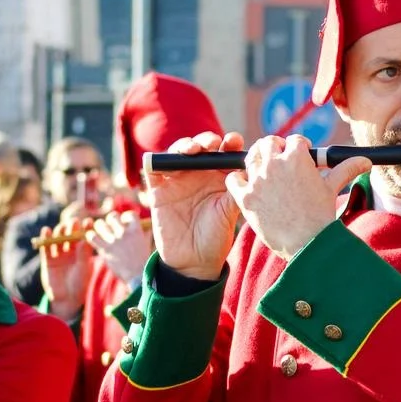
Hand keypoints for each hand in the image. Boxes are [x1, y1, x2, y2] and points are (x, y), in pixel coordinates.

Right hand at [40, 220, 90, 318]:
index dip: (85, 229)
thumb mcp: (84, 268)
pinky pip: (46, 248)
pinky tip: (46, 230)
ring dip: (59, 232)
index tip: (89, 221)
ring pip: (57, 240)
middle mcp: (70, 252)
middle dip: (71, 228)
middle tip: (74, 221)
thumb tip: (83, 240)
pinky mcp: (47, 260)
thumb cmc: (81, 283)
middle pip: (69, 236)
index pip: (83, 238)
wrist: (68, 298)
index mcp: (82, 253)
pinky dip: (45, 239)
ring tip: (62, 226)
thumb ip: (83, 255)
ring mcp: (58, 255)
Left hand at [85, 211, 151, 286]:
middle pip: (112, 216)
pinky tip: (95, 240)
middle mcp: (124, 233)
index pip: (129, 214)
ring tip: (102, 234)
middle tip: (111, 228)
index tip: (125, 223)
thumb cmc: (145, 262)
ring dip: (100, 227)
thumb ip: (143, 233)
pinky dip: (91, 236)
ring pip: (99, 224)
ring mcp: (114, 241)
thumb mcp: (146, 244)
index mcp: (137, 230)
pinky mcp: (105, 250)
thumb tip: (142, 226)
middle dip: (110, 221)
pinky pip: (92, 236)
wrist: (139, 277)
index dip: (125, 217)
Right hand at [146, 132, 245, 280]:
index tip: (235, 141)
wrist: (193, 261)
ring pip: (177, 153)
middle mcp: (200, 175)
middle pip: (201, 148)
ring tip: (192, 150)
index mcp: (220, 178)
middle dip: (207, 140)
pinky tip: (161, 160)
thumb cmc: (216, 237)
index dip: (230, 143)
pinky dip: (154, 161)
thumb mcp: (230, 213)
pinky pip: (153, 170)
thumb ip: (236, 192)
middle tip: (213, 143)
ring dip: (184, 146)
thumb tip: (248, 170)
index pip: (225, 153)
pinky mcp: (159, 190)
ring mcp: (179, 181)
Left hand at [224, 135, 369, 260]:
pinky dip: (238, 180)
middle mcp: (275, 164)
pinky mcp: (245, 197)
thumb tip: (366, 161)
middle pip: (267, 142)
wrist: (308, 243)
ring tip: (264, 174)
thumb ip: (347, 169)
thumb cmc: (322, 216)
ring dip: (256, 162)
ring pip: (250, 157)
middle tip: (278, 160)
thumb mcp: (333, 188)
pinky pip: (233, 179)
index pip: (294, 141)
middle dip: (274, 148)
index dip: (298, 147)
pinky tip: (248, 187)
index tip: (299, 156)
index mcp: (297, 158)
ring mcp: (258, 180)